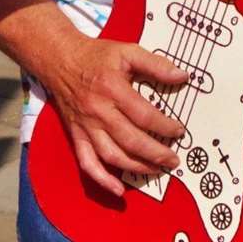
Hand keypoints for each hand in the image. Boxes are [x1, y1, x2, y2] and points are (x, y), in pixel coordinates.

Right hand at [38, 32, 188, 197]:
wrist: (59, 59)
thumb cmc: (96, 56)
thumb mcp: (127, 51)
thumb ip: (155, 64)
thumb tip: (182, 76)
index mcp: (112, 88)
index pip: (144, 115)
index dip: (164, 126)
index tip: (178, 131)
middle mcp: (98, 110)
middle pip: (131, 140)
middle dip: (156, 153)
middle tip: (174, 160)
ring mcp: (86, 125)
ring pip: (112, 155)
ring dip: (136, 167)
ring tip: (156, 170)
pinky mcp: (76, 134)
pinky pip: (87, 162)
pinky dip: (102, 179)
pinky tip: (118, 190)